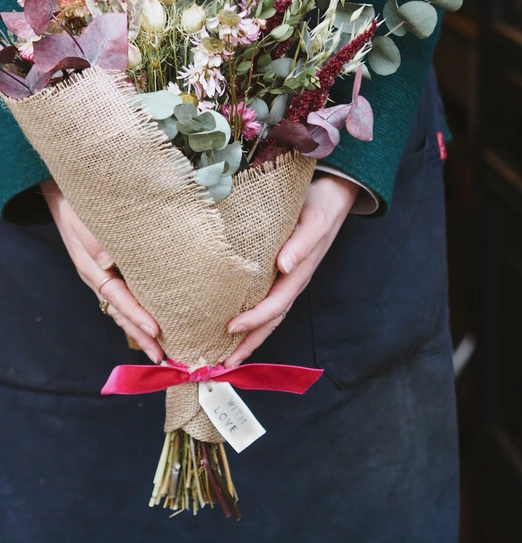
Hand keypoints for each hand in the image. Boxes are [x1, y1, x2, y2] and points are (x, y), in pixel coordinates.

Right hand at [40, 178, 163, 364]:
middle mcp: (97, 276)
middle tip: (162, 357)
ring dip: (139, 327)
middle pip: (121, 312)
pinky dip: (136, 309)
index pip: (119, 299)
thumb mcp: (87, 223)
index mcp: (92, 269)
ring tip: (159, 347)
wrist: (63, 193)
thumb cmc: (79, 206)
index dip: (137, 316)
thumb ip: (99, 245)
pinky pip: (123, 295)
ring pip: (122, 307)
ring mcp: (101, 275)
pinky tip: (150, 318)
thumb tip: (111, 264)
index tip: (157, 331)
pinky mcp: (107, 268)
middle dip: (141, 335)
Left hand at [223, 173, 358, 367]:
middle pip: (270, 320)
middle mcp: (292, 280)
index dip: (254, 320)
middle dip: (248, 343)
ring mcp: (288, 277)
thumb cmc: (322, 204)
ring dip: (249, 336)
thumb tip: (284, 266)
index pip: (274, 305)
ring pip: (268, 314)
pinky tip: (234, 321)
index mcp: (299, 273)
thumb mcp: (314, 220)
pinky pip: (265, 298)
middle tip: (222, 364)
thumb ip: (301, 244)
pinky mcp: (281, 269)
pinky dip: (251, 316)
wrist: (334, 192)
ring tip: (225, 354)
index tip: (230, 327)